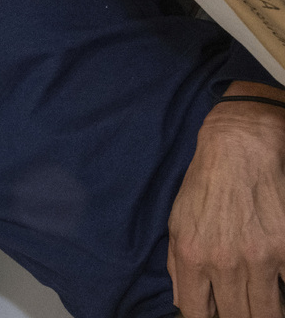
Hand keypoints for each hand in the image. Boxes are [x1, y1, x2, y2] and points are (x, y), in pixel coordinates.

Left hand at [168, 96, 284, 317]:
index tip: (216, 313)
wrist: (238, 150)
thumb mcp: (176, 222)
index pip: (197, 313)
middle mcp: (224, 262)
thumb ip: (177, 265)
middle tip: (242, 308)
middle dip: (239, 317)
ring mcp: (259, 257)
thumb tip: (183, 301)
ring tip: (265, 303)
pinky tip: (279, 286)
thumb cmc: (204, 185)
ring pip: (267, 312)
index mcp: (192, 257)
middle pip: (237, 317)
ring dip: (266, 312)